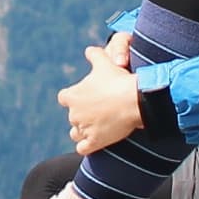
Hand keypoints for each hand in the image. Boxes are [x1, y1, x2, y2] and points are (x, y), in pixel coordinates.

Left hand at [58, 35, 143, 154]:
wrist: (134, 100)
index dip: (74, 98)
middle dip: (82, 115)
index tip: (85, 98)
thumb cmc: (118, 80)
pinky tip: (96, 142)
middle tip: (98, 112)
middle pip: (73, 117)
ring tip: (97, 127)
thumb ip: (95, 56)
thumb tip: (89, 50)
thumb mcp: (105, 63)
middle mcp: (74, 114)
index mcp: (72, 96)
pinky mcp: (94, 142)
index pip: (64, 98)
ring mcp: (83, 129)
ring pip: (76, 134)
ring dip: (83, 132)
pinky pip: (83, 149)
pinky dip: (87, 146)